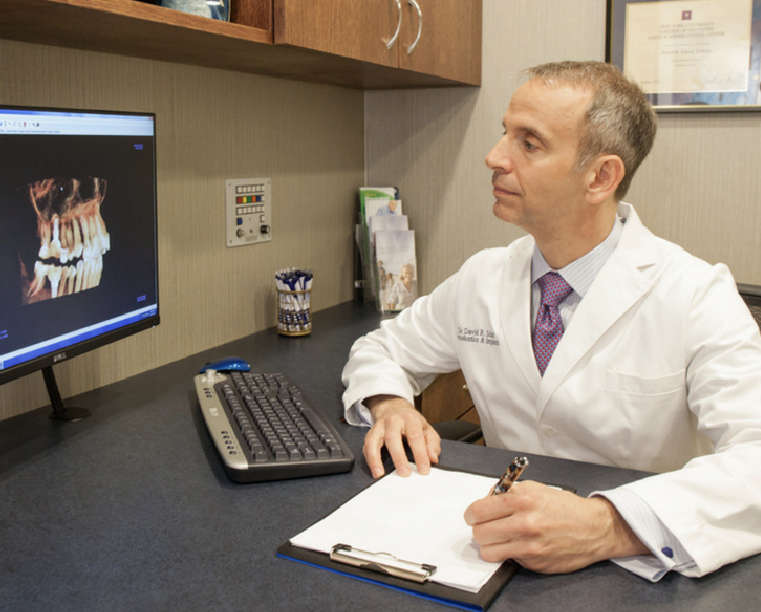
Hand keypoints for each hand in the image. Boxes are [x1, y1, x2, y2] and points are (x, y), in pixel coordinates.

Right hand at [362, 395, 440, 478]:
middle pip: (392, 438)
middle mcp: (392, 421)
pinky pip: (367, 446)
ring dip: (375, 458)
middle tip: (405, 473)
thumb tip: (432, 458)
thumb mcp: (427, 428)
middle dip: (398, 457)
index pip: (415, 436)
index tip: (423, 469)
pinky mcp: (371, 433)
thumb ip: (432, 443)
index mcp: (409, 419)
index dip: (420, 454)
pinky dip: (369, 458)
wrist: (394, 408)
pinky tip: (374, 469)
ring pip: (374, 441)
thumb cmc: (411, 422)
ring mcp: (379, 426)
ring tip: (380, 473)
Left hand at [464, 480, 647, 572]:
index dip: (472, 513)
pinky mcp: (535, 562)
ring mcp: (530, 545)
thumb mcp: (536, 488)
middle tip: (486, 526)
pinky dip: (508, 553)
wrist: (594, 527)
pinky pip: (508, 560)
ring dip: (490, 545)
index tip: (473, 515)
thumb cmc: (565, 507)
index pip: (479, 510)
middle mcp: (525, 523)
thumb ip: (508, 492)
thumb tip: (486, 499)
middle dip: (479, 529)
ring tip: (499, 538)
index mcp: (523, 500)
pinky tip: (519, 544)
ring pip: (488, 551)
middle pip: (479, 532)